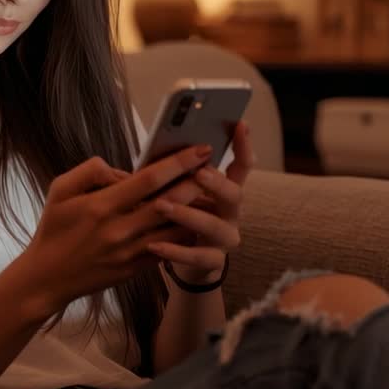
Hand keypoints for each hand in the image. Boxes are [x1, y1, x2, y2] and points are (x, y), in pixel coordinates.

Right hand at [17, 145, 212, 314]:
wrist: (48, 278)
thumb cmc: (53, 230)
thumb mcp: (59, 190)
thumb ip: (90, 171)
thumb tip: (121, 169)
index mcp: (101, 206)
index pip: (149, 180)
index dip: (178, 162)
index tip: (200, 148)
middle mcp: (120, 230)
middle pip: (171, 202)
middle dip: (197, 182)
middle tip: (215, 165)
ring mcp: (130, 252)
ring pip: (175, 228)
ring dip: (197, 209)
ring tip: (214, 191)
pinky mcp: (136, 268)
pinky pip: (169, 247)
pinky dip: (185, 232)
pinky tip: (197, 218)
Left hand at [146, 121, 255, 285]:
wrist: (184, 264)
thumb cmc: (176, 219)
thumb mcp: (175, 193)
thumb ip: (168, 175)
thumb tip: (144, 151)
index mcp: (224, 191)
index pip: (242, 166)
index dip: (244, 146)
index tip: (241, 124)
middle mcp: (230, 213)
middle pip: (235, 195)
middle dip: (217, 183)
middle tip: (198, 173)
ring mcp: (225, 239)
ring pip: (214, 226)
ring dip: (188, 214)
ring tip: (161, 206)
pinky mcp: (212, 262)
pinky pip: (197, 256)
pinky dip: (175, 250)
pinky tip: (154, 244)